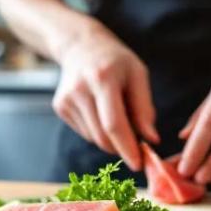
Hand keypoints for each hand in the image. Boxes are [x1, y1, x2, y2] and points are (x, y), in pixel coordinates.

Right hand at [51, 24, 158, 169]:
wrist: (81, 46)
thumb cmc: (116, 61)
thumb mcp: (138, 74)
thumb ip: (144, 108)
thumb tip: (151, 139)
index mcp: (103, 79)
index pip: (113, 123)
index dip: (126, 147)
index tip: (138, 164)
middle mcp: (80, 90)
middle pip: (102, 136)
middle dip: (121, 147)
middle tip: (136, 145)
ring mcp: (66, 99)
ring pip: (94, 138)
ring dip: (111, 139)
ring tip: (118, 117)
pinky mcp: (60, 107)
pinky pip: (85, 132)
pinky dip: (98, 131)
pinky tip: (100, 111)